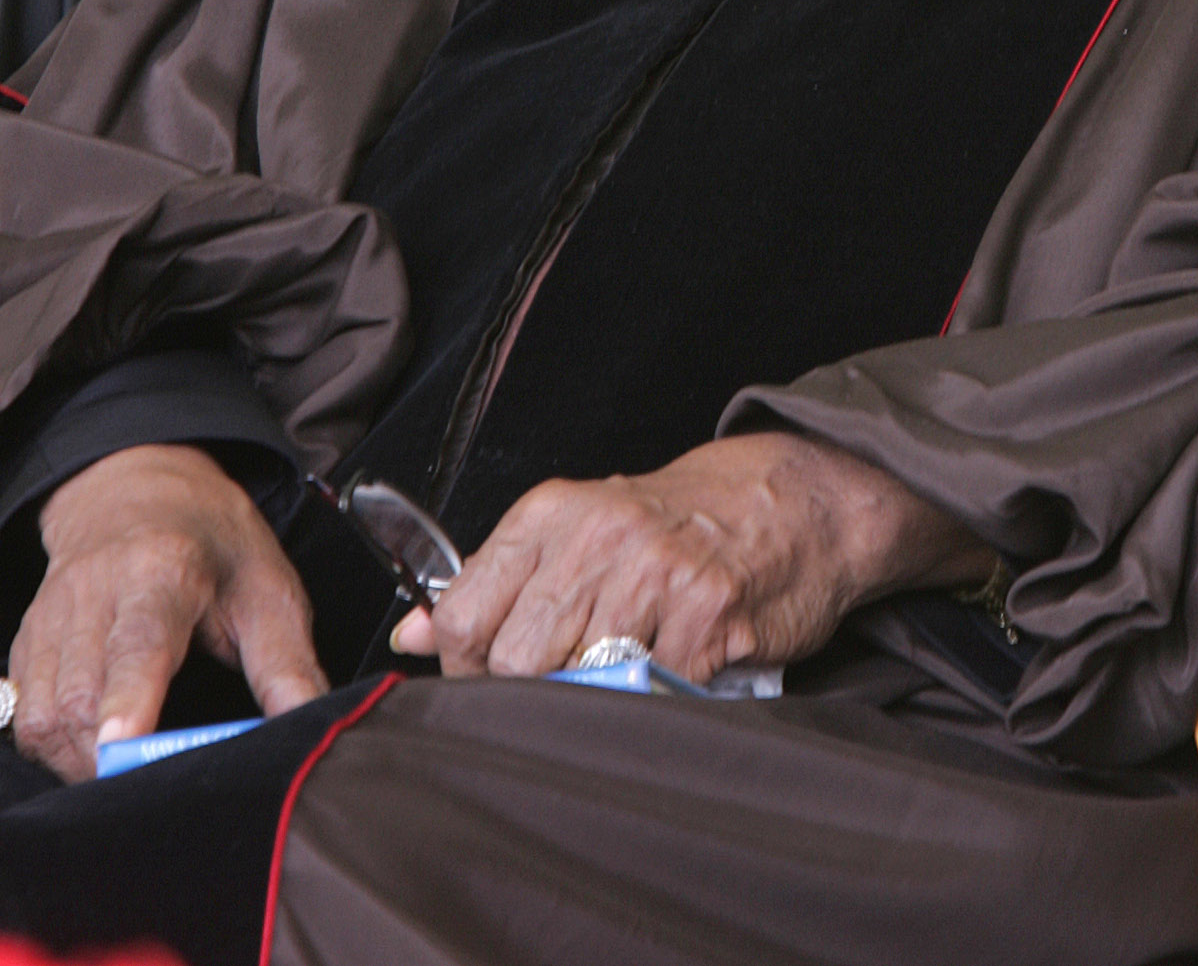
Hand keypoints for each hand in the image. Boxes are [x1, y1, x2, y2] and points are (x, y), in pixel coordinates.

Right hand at [11, 444, 327, 780]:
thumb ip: (286, 663)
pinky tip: (92, 752)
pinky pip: (23, 717)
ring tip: (126, 776)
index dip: (130, 700)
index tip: (122, 748)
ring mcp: (50, 617)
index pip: (140, 642)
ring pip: (42, 716)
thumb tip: (311, 725)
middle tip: (150, 792)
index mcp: (162, 569)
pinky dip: (54, 748)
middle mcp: (94, 591)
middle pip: (80, 695)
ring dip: (78, 763)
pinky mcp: (25, 643)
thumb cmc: (212, 545)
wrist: (139, 488)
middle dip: (106, 759)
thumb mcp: (267, 587)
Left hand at [391, 432, 995, 684]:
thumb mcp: (575, 531)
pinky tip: (670, 669)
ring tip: (618, 675)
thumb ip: (494, 581)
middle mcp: (600, 535)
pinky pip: (652, 693)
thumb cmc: (673, 522)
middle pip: (518, 661)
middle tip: (565, 683)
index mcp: (554, 512)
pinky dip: (656, 698)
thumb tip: (410, 634)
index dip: (467, 667)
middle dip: (530, 693)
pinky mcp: (711, 613)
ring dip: (596, 697)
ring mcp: (659, 573)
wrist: (787, 500)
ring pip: (581, 684)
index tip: (488, 678)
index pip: (466, 615)